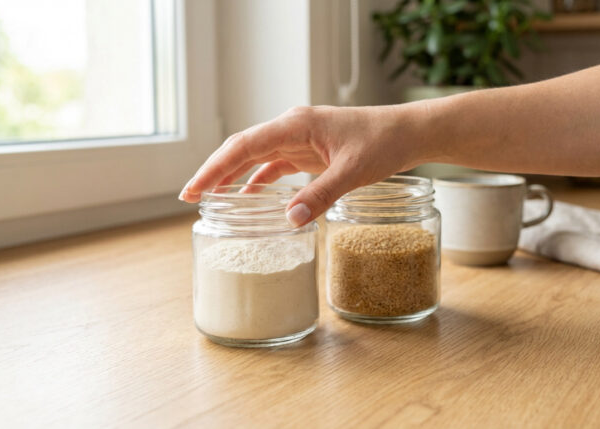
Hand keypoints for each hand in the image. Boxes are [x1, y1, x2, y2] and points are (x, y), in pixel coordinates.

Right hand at [179, 104, 427, 225]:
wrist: (409, 132)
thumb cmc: (384, 142)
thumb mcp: (353, 171)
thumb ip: (321, 195)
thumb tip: (289, 221)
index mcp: (296, 124)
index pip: (244, 146)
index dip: (214, 169)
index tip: (193, 190)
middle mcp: (293, 128)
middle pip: (243, 149)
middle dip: (216, 173)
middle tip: (190, 198)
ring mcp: (301, 139)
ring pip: (257, 158)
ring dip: (235, 177)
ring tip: (213, 201)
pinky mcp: (312, 151)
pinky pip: (277, 166)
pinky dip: (261, 181)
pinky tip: (251, 198)